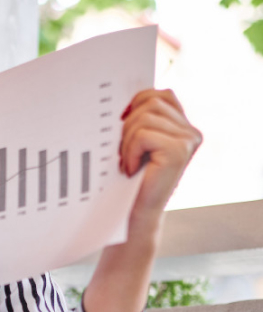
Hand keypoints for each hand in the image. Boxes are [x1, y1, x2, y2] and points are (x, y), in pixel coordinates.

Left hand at [119, 89, 201, 233]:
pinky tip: (130, 168)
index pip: (161, 95)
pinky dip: (129, 150)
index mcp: (184, 127)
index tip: (121, 120)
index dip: (138, 101)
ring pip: (145, 116)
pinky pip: (143, 134)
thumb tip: (121, 97)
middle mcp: (191, 132)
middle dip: (128, 124)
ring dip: (126, 140)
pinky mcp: (178, 151)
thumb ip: (140, 120)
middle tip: (123, 151)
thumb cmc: (130, 181)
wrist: (135, 216)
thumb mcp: (136, 144)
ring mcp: (188, 140)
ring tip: (126, 162)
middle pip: (151, 102)